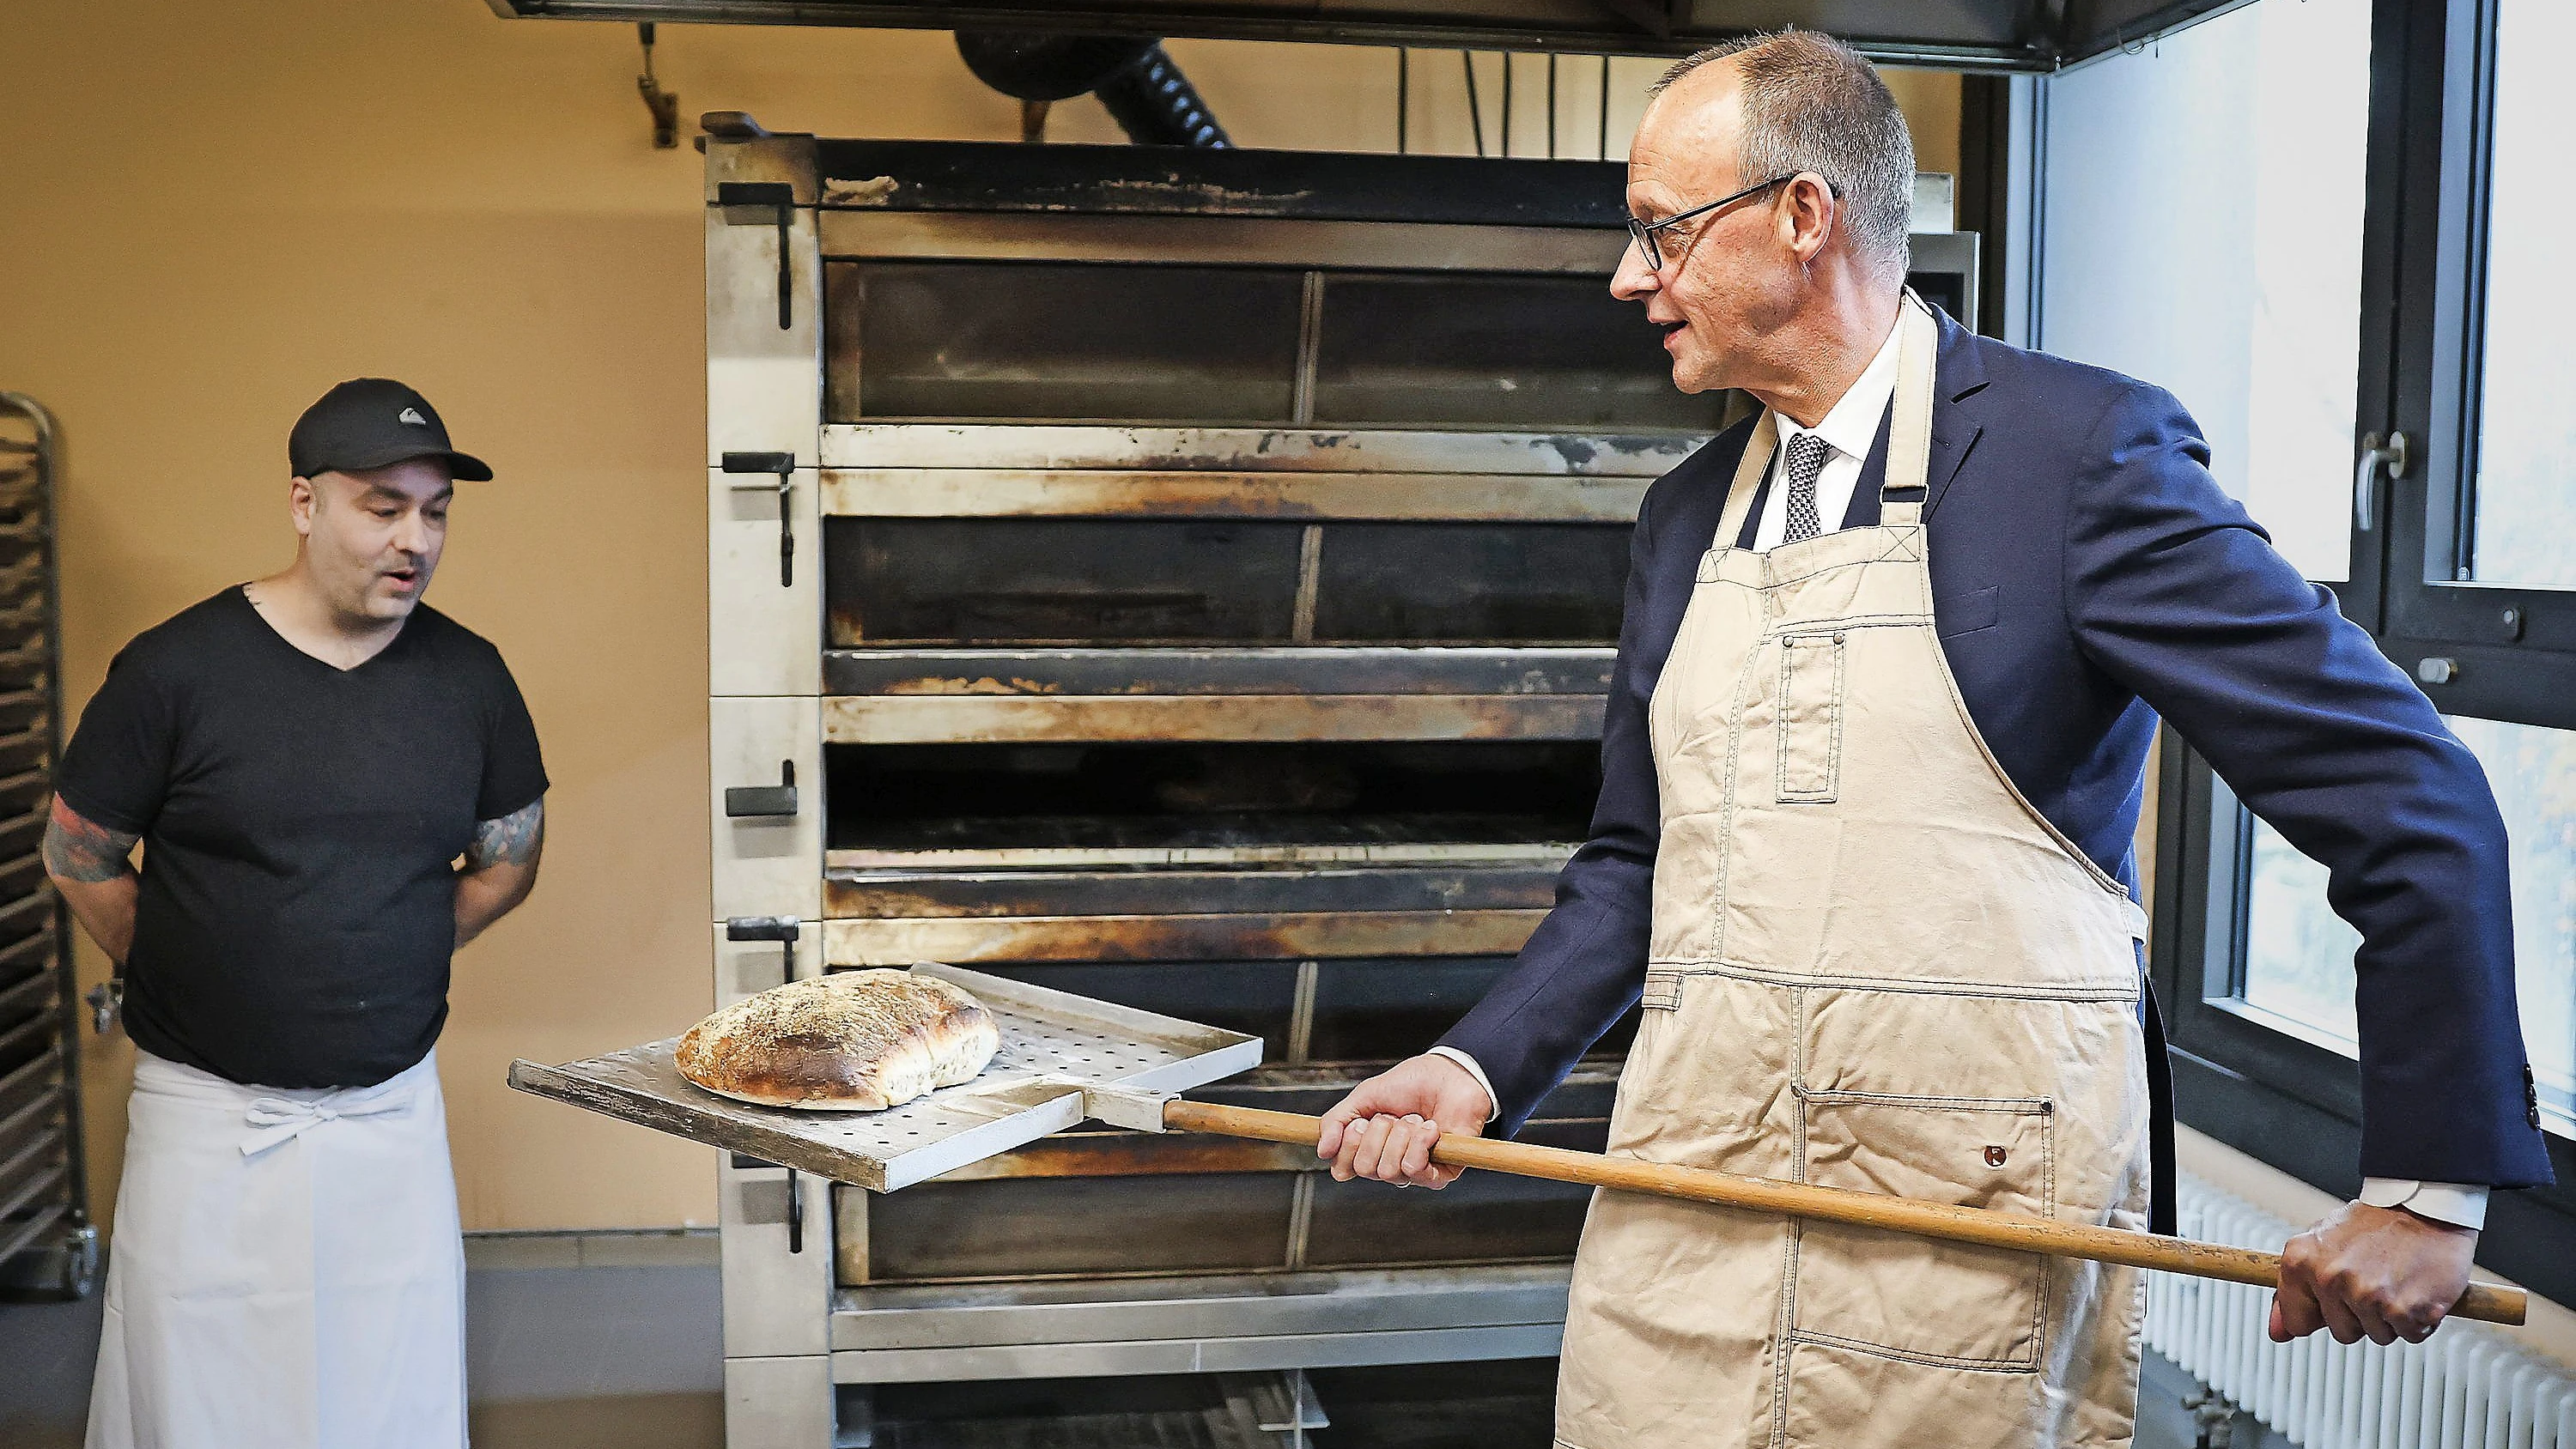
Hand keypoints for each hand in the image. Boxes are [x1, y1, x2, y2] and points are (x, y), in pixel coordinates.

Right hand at [1315, 1054, 1492, 1188]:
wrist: (1452, 1075)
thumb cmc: (1413, 1084)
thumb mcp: (1365, 1096)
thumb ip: (1337, 1120)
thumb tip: (1322, 1151)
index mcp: (1370, 1150)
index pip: (1343, 1167)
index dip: (1349, 1142)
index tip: (1362, 1121)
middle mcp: (1389, 1164)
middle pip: (1364, 1168)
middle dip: (1377, 1134)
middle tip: (1393, 1116)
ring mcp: (1414, 1172)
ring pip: (1387, 1170)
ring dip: (1401, 1135)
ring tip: (1415, 1120)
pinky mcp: (1439, 1174)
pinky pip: (1413, 1169)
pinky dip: (1420, 1142)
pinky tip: (1431, 1129)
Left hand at [2270, 1200, 2476, 1344]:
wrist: (2425, 1207)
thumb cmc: (2377, 1224)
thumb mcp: (2322, 1243)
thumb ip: (2295, 1290)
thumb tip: (2278, 1331)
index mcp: (2300, 1261)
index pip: (2297, 1321)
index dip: (2321, 1314)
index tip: (2337, 1299)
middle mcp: (2329, 1278)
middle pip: (2341, 1331)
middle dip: (2360, 1315)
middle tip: (2375, 1281)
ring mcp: (2365, 1294)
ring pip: (2376, 1335)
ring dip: (2391, 1317)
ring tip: (2396, 1282)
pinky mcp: (2402, 1309)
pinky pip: (2409, 1335)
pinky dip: (2419, 1319)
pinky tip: (2417, 1290)